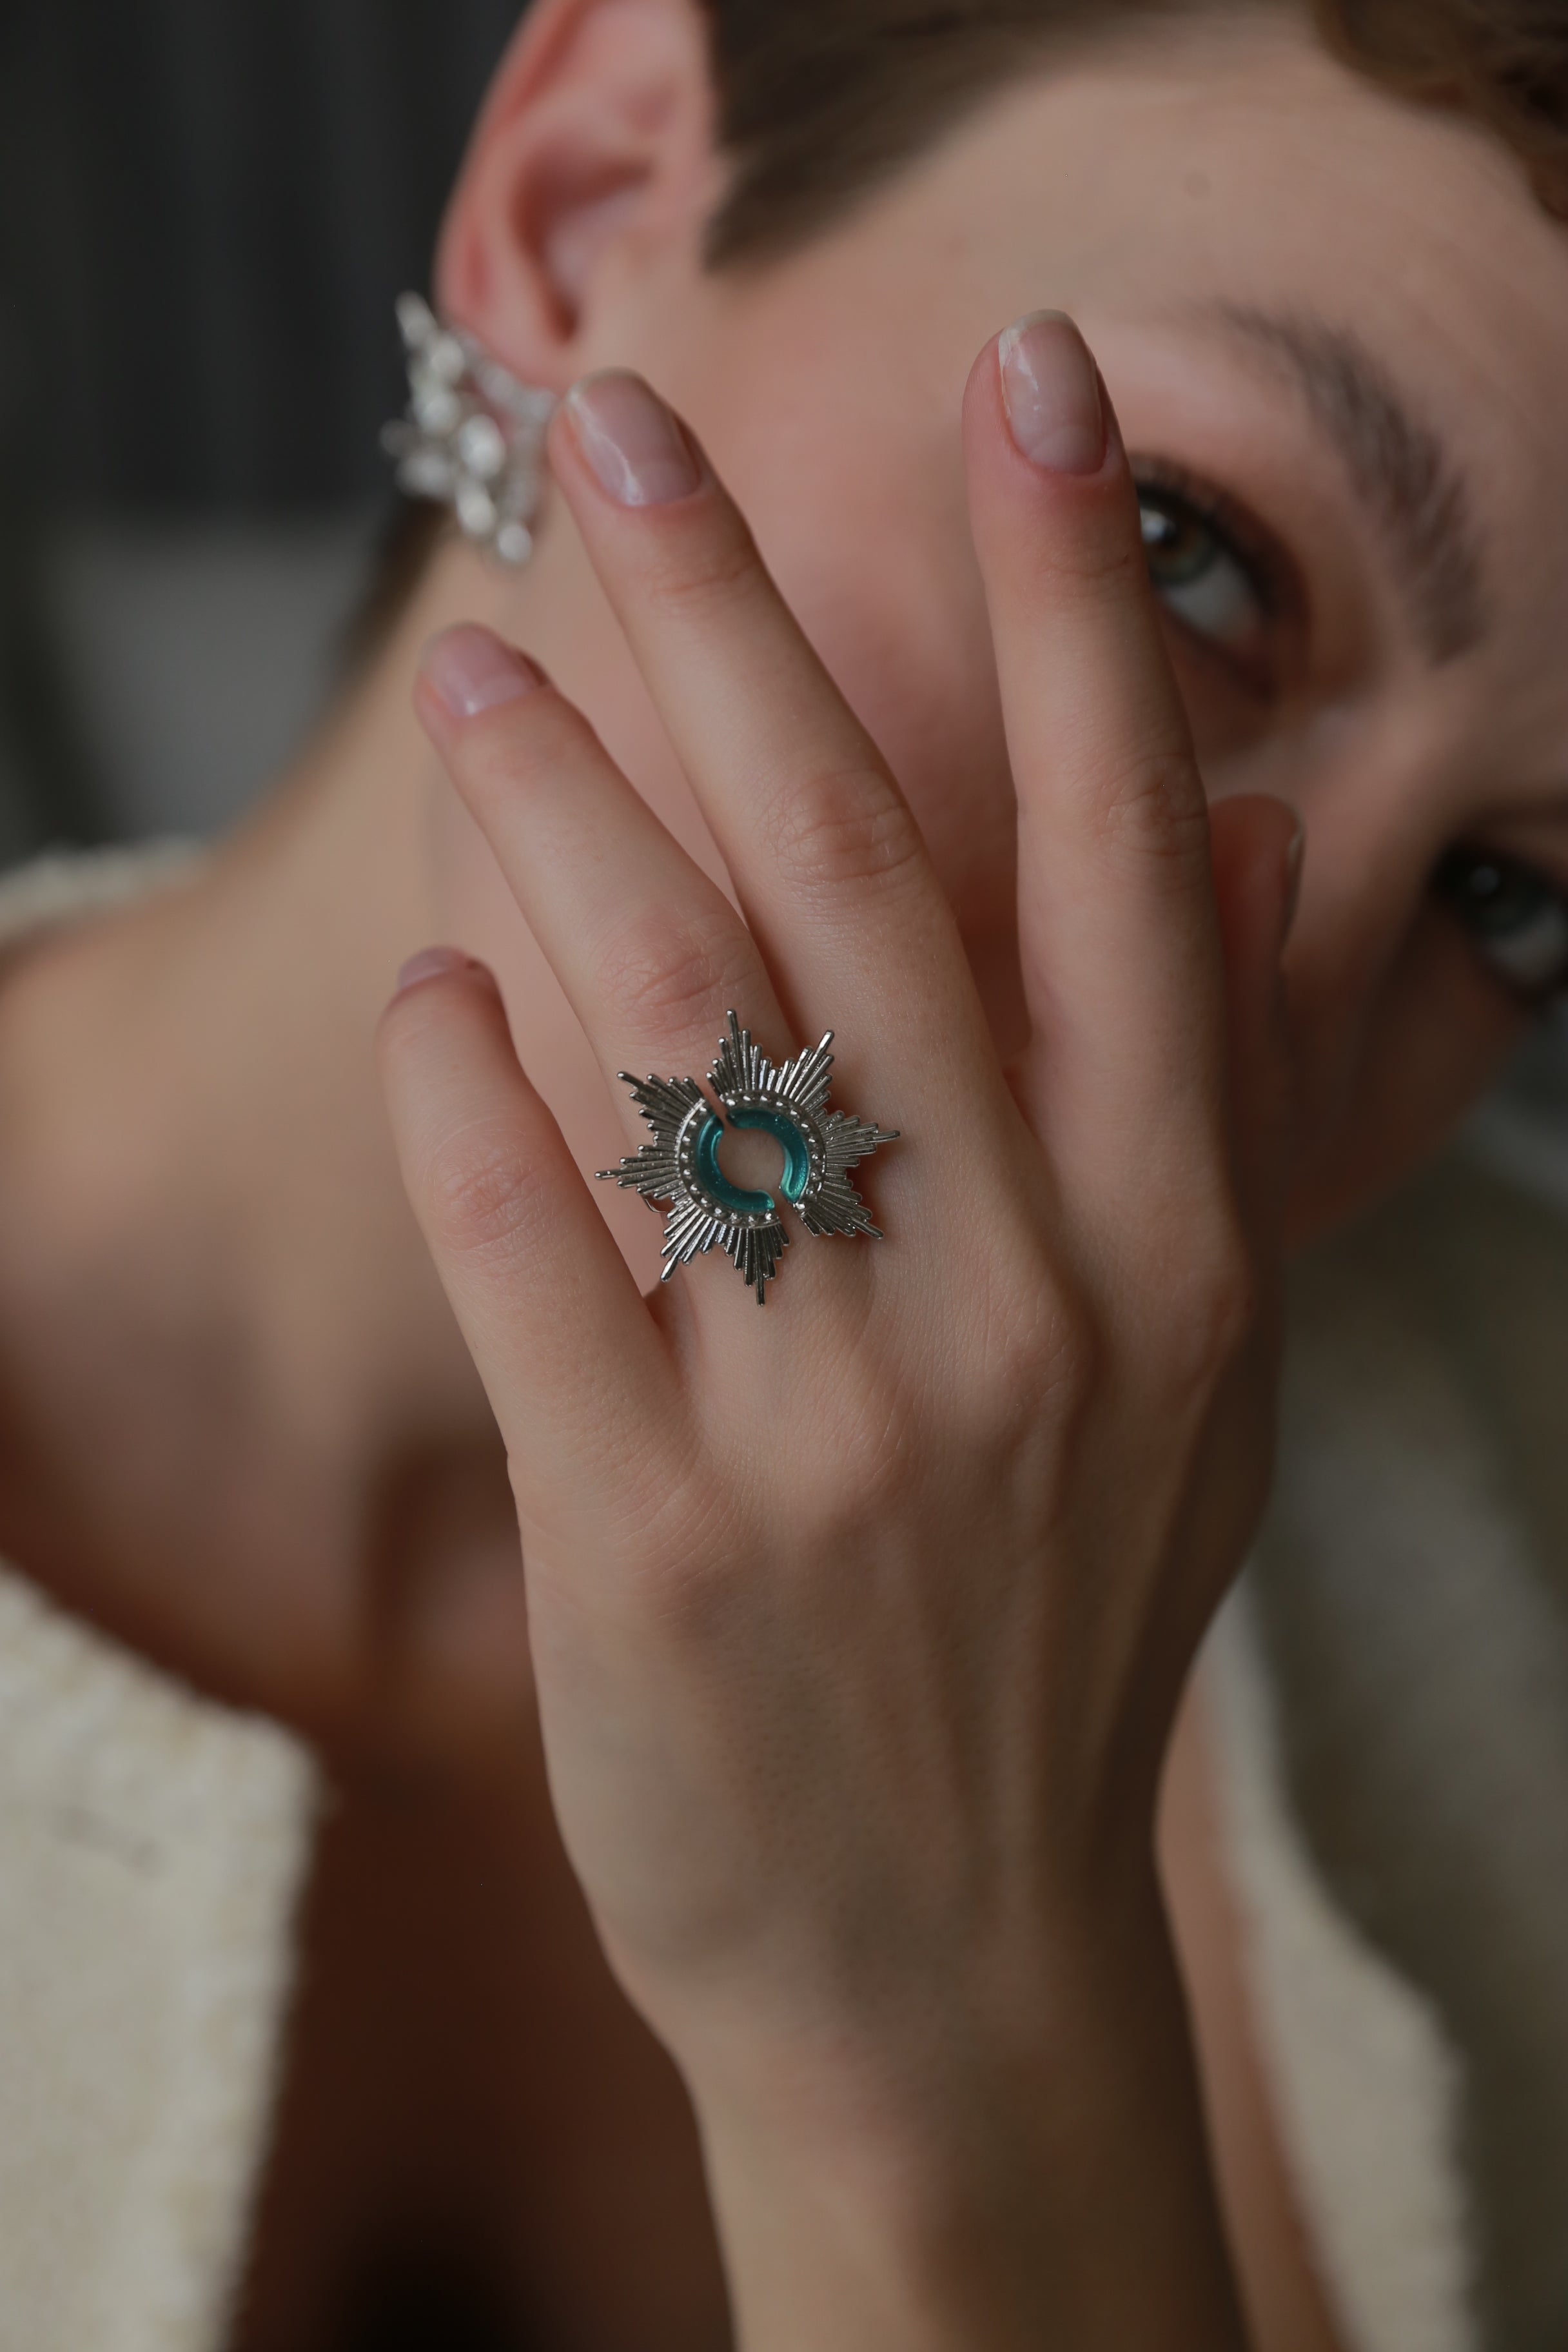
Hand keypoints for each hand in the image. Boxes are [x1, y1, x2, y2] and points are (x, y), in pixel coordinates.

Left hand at [380, 316, 1294, 2346]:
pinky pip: (536, 1260)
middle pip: (866, 889)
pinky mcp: (653, 1547)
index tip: (1030, 391)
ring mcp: (837, 1430)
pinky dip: (469, 1097)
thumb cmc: (1056, 1632)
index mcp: (1166, 1246)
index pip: (1120, 861)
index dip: (1071, 609)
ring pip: (683, 1042)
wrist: (948, 1955)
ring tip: (484, 679)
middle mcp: (1023, 1304)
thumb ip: (1207, 1108)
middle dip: (749, 635)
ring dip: (569, 827)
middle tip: (633, 443)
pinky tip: (433, 982)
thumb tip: (1228, 838)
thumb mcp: (1199, 1385)